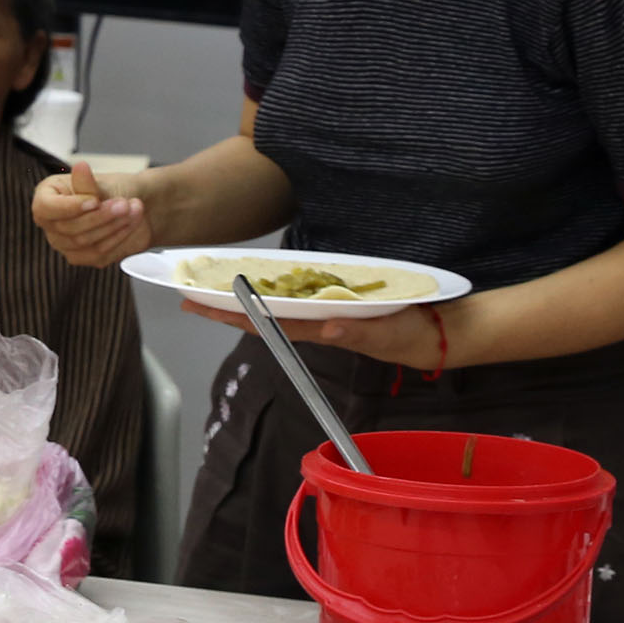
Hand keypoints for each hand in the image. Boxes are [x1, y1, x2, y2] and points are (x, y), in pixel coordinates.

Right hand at [32, 159, 149, 266]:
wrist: (133, 207)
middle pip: (68, 228)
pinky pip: (97, 254)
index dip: (70, 207)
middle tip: (125, 203)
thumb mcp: (101, 182)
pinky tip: (130, 224)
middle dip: (101, 215)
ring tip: (133, 208)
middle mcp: (51, 222)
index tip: (95, 200)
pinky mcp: (82, 257)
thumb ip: (87, 182)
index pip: (45, 207)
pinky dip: (117, 238)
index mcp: (47, 195)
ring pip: (84, 242)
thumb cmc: (112, 190)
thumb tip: (80, 167)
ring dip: (113, 226)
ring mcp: (64, 242)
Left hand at [182, 291, 450, 372]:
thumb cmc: (411, 337)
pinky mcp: (338, 303)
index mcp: (324, 330)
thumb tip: (327, 324)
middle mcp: (317, 322)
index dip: (234, 315)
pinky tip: (258, 285)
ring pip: (275, 308)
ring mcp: (325, 314)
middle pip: (263, 316)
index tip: (201, 307)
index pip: (270, 325)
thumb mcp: (388, 335)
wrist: (436, 334)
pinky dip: (273, 291)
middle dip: (224, 309)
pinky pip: (297, 298)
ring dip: (243, 301)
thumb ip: (359, 330)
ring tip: (211, 289)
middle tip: (187, 298)